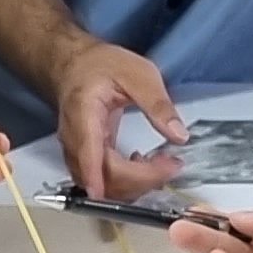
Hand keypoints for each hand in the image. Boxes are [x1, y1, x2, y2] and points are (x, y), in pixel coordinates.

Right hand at [54, 42, 186, 195]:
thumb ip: (158, 104)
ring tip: (161, 163)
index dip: (126, 178)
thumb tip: (179, 135)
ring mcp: (79, 154)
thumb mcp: (138, 74)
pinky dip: (128, 180)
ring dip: (136, 183)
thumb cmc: (99, 65)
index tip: (159, 175)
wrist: (74, 65)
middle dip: (142, 180)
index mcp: (84, 118)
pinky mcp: (87, 159)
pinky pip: (105, 181)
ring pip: (105, 187)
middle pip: (104, 180)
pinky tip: (142, 163)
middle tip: (171, 164)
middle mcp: (76, 143)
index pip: (96, 161)